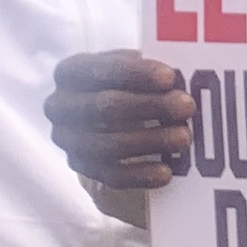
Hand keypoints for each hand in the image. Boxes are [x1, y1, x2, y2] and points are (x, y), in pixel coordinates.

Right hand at [48, 50, 198, 202]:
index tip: (170, 77)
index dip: (135, 73)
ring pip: (107, 145)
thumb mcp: (132, 70)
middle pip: (104, 107)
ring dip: (150, 141)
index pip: (99, 69)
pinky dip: (140, 175)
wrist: (106, 120)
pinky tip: (167, 172)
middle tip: (188, 106)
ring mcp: (67, 140)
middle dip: (149, 106)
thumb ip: (149, 72)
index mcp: (70, 72)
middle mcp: (59, 106)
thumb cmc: (126, 85)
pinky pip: (111, 176)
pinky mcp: (82, 168)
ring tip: (184, 137)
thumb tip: (183, 79)